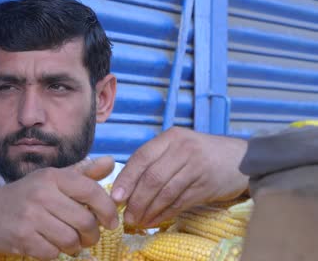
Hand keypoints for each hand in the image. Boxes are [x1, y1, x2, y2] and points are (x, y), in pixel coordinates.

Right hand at [0, 156, 117, 259]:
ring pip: (70, 240)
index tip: (111, 222)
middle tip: (89, 237)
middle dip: (92, 235)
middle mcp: (41, 193)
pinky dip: (55, 254)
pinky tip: (49, 246)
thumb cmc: (25, 195)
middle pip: (85, 221)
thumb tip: (112, 162)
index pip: (91, 191)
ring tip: (70, 242)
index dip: (107, 209)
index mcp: (52, 176)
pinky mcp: (21, 237)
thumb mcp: (52, 179)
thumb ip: (83, 173)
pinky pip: (52, 253)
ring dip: (75, 247)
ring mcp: (30, 216)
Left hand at [110, 127, 248, 227]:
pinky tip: (154, 221)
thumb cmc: (201, 153)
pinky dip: (165, 214)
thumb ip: (155, 161)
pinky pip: (180, 203)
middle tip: (126, 216)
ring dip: (148, 210)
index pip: (142, 157)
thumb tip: (125, 188)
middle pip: (152, 178)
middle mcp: (183, 149)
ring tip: (137, 221)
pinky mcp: (207, 186)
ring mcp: (197, 167)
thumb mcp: (178, 147)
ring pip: (165, 193)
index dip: (126, 179)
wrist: (241, 159)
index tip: (116, 197)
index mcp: (171, 137)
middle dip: (136, 200)